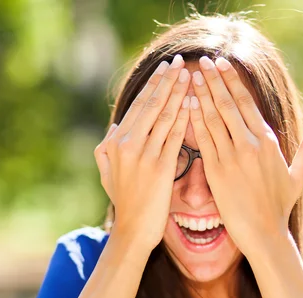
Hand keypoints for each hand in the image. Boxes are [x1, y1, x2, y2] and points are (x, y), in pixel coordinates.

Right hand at [94, 55, 190, 249]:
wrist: (133, 231)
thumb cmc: (124, 202)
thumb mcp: (107, 172)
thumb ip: (108, 147)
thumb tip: (117, 125)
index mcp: (114, 143)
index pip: (138, 106)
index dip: (153, 85)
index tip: (166, 67)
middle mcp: (127, 145)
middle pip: (151, 105)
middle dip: (167, 81)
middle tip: (180, 60)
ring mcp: (143, 156)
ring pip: (164, 116)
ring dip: (178, 93)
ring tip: (191, 75)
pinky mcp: (160, 168)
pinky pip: (175, 136)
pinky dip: (184, 117)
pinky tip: (194, 103)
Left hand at [188, 56, 302, 255]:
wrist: (264, 234)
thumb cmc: (280, 206)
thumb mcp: (298, 176)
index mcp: (267, 141)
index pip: (246, 103)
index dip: (232, 82)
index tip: (221, 65)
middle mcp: (249, 145)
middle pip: (228, 104)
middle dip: (214, 81)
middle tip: (202, 62)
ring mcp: (231, 157)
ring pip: (213, 118)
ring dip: (201, 95)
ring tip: (189, 77)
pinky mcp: (216, 171)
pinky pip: (203, 139)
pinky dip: (195, 120)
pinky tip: (187, 105)